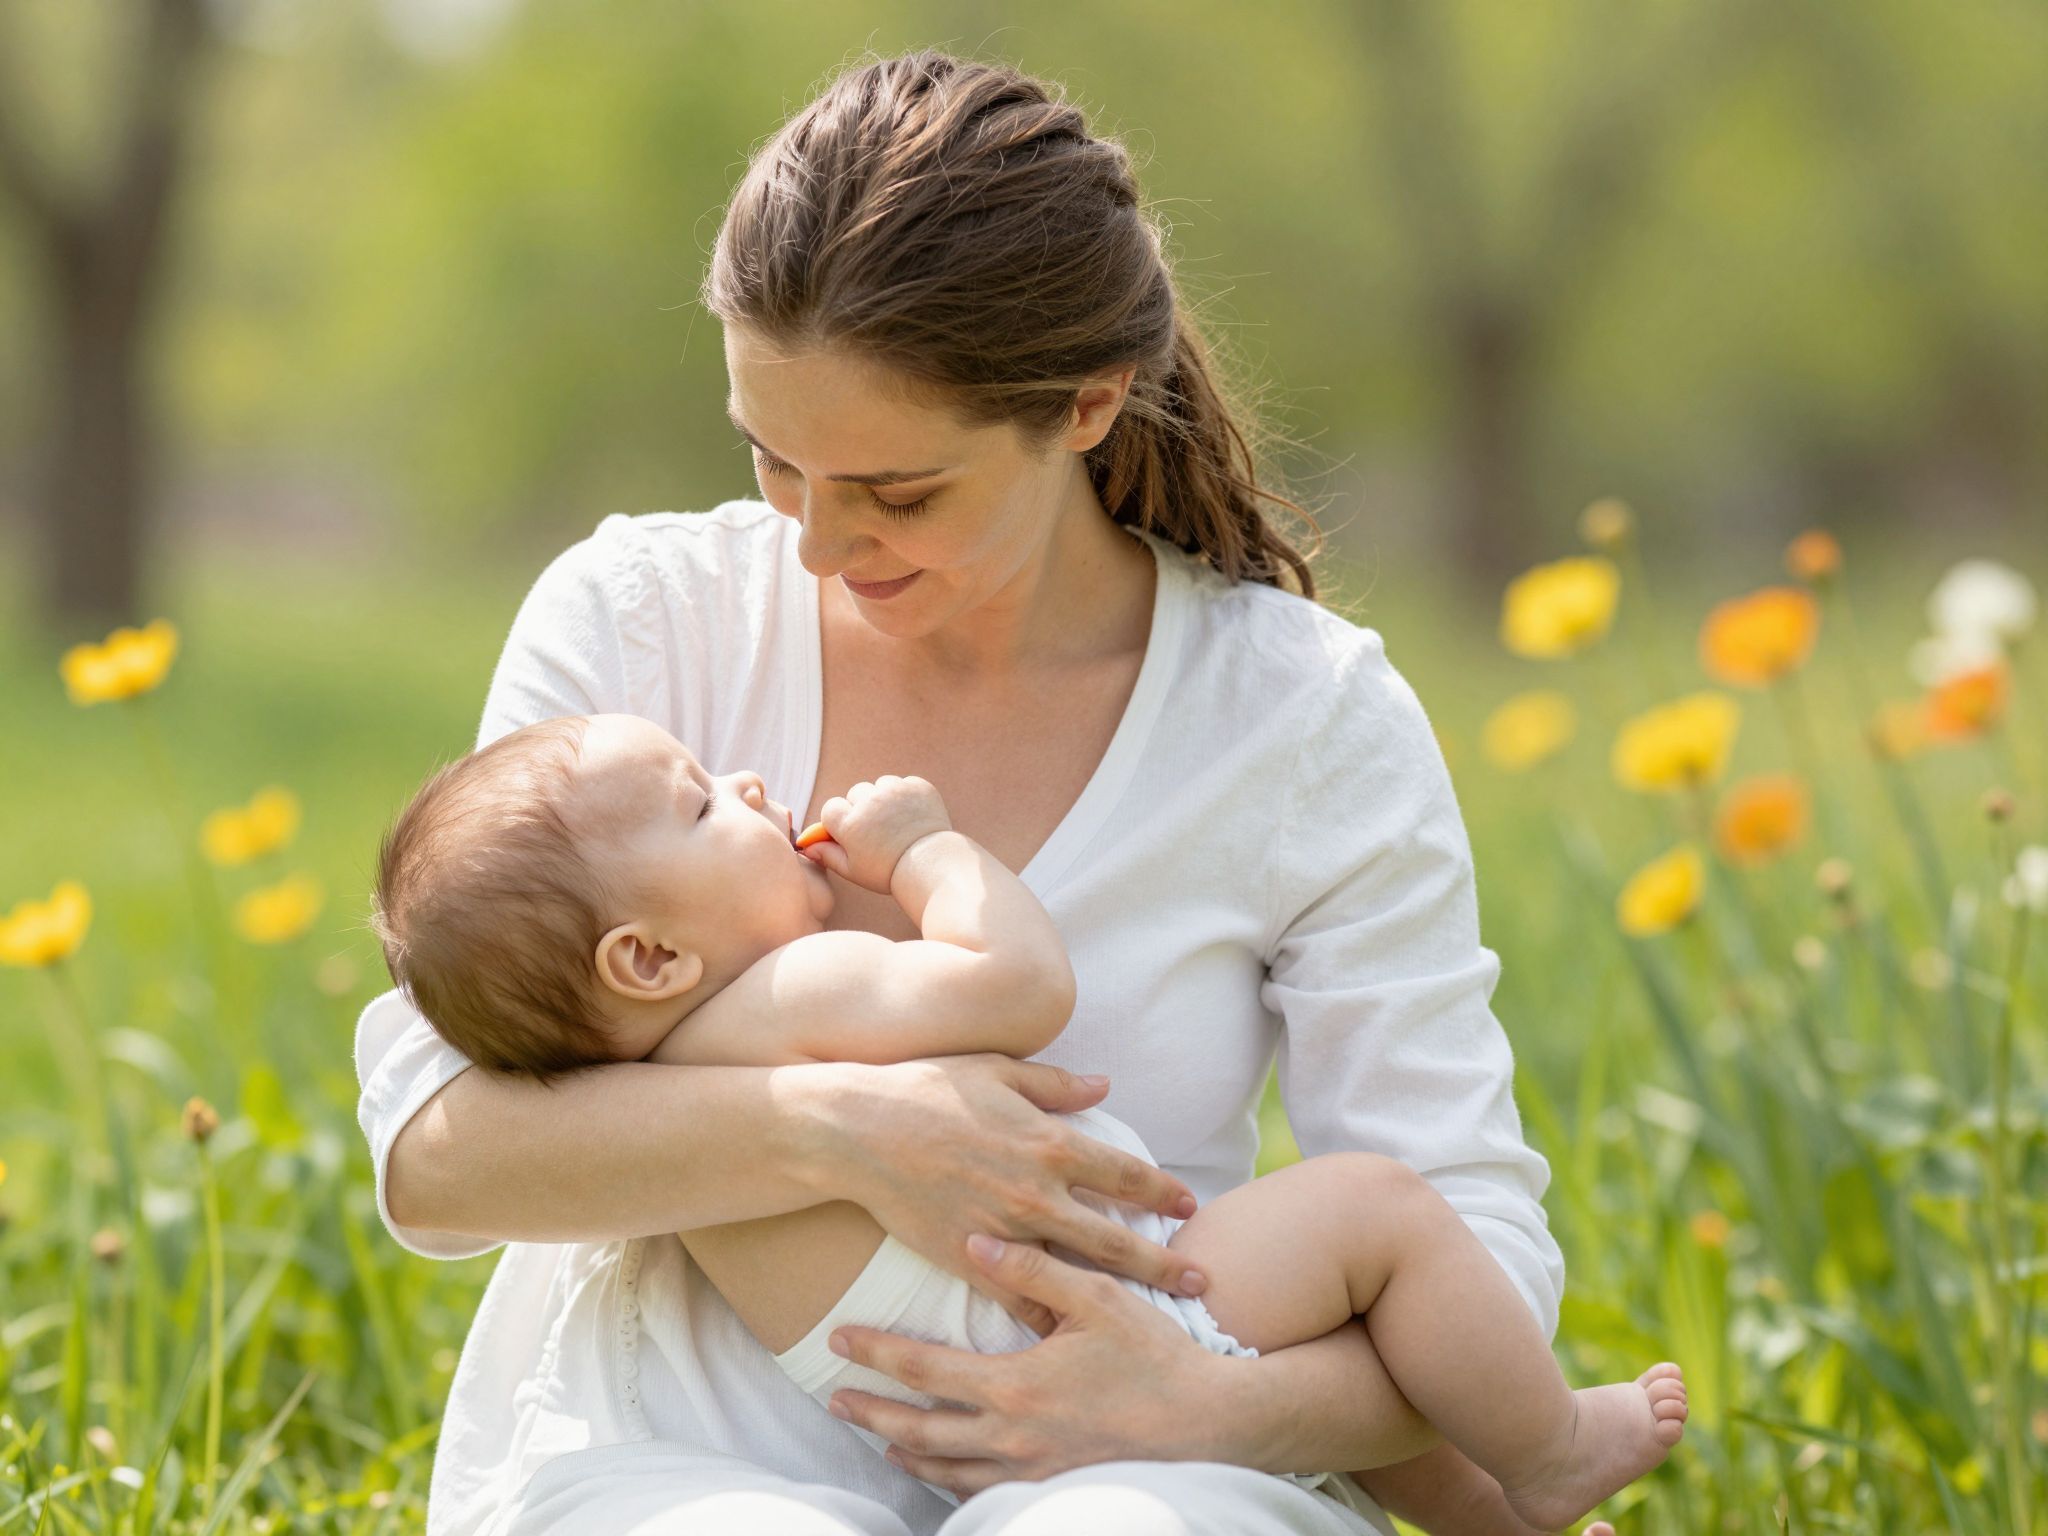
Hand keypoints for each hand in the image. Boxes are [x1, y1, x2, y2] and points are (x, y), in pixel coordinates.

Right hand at [804, 775, 950, 892]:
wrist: (931, 866)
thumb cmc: (888, 872)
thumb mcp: (852, 870)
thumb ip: (827, 855)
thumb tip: (807, 846)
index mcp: (849, 822)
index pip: (831, 808)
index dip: (839, 822)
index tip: (850, 834)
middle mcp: (869, 801)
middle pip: (856, 793)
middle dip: (861, 808)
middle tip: (877, 830)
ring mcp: (895, 791)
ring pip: (880, 785)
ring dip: (883, 799)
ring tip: (895, 822)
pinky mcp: (917, 787)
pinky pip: (904, 784)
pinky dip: (906, 796)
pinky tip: (912, 816)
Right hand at [807, 1055, 1205, 1331]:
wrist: (857, 1129)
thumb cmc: (927, 1087)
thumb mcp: (1000, 1071)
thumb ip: (1058, 1085)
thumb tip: (1105, 1086)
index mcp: (1049, 1141)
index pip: (1126, 1175)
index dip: (1163, 1192)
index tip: (1188, 1207)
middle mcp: (1036, 1192)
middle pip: (1115, 1239)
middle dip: (1163, 1264)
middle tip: (1200, 1283)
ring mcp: (1003, 1231)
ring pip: (1074, 1276)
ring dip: (1116, 1297)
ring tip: (1151, 1319)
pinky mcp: (967, 1259)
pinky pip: (1018, 1298)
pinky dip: (1046, 1317)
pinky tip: (1070, 1336)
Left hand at [825, 1233, 1236, 1498]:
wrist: (1210, 1426)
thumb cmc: (1155, 1356)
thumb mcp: (1097, 1299)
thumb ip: (1033, 1269)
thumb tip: (975, 1240)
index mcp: (1014, 1385)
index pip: (922, 1368)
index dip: (876, 1353)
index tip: (838, 1339)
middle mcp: (1010, 1437)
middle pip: (916, 1430)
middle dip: (870, 1414)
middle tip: (834, 1399)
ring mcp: (1027, 1471)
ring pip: (944, 1468)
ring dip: (903, 1450)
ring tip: (878, 1437)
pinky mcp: (1049, 1488)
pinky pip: (980, 1491)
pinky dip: (947, 1478)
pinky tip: (942, 1468)